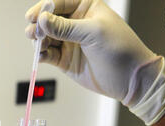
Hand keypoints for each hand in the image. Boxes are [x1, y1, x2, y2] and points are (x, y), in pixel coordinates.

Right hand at [26, 0, 164, 125]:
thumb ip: (66, 27)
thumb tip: (43, 20)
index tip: (34, 17)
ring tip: (38, 45)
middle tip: (34, 33)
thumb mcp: (94, 33)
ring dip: (38, 40)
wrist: (130, 79)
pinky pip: (48, 54)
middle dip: (39, 25)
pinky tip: (40, 56)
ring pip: (45, 37)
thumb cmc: (121, 49)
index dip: (44, 8)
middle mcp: (75, 24)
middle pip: (48, 20)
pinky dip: (41, 55)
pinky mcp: (65, 60)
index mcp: (85, 8)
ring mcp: (69, 42)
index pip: (59, 3)